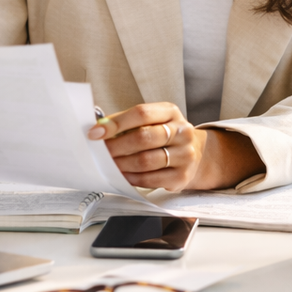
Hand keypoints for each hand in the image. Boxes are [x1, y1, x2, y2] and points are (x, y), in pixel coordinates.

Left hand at [88, 102, 264, 190]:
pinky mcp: (182, 176)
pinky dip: (132, 178)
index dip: (116, 123)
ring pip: (145, 161)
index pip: (141, 113)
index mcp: (170, 112)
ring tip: (109, 165)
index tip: (96, 132)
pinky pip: (151, 179)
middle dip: (116, 146)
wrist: (195, 154)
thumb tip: (98, 128)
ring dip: (122, 164)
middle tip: (101, 152)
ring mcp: (185, 154)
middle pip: (143, 137)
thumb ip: (126, 122)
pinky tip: (123, 175)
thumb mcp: (152, 121)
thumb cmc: (165, 136)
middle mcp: (182, 131)